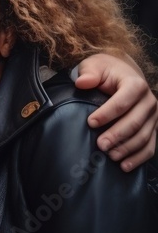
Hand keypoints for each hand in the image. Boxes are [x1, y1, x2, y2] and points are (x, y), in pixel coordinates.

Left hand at [76, 53, 156, 170]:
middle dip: (117, 135)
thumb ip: (89, 73)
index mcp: (135, 84)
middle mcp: (148, 101)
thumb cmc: (106, 72)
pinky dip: (138, 157)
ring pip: (144, 136)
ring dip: (127, 148)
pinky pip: (150, 145)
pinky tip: (125, 166)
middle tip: (100, 145)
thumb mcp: (95, 66)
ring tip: (110, 156)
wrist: (122, 74)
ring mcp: (153, 116)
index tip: (90, 123)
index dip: (107, 113)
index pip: (123, 101)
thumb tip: (82, 82)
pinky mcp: (153, 128)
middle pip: (135, 122)